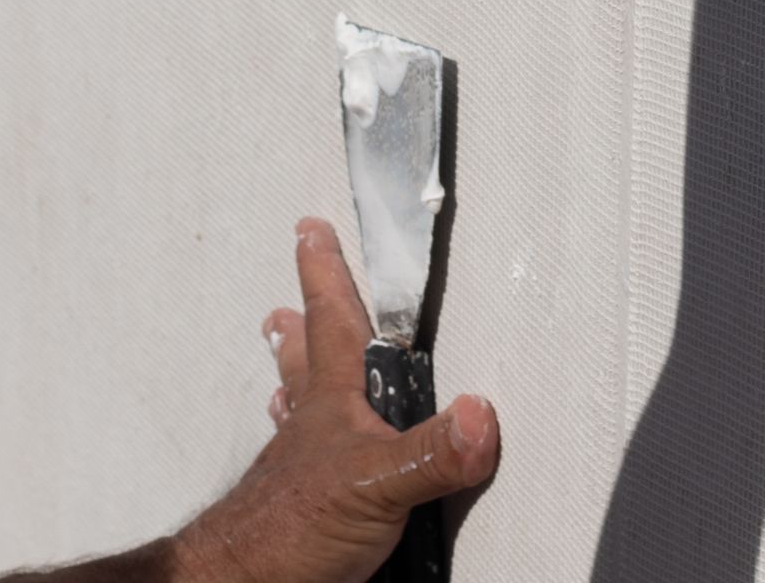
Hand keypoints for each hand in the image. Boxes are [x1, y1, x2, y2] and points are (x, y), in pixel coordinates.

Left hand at [173, 219, 497, 582]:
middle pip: (306, 363)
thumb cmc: (288, 533)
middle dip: (303, 327)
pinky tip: (313, 466)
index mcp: (332, 403)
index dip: (324, 273)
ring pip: (299, 414)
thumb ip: (430, 451)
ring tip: (284, 370)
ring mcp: (302, 471)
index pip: (333, 322)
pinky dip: (308, 456)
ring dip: (295, 387)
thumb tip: (480, 415)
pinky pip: (307, 469)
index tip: (311, 230)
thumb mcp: (376, 485)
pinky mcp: (304, 515)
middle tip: (287, 301)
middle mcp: (314, 429)